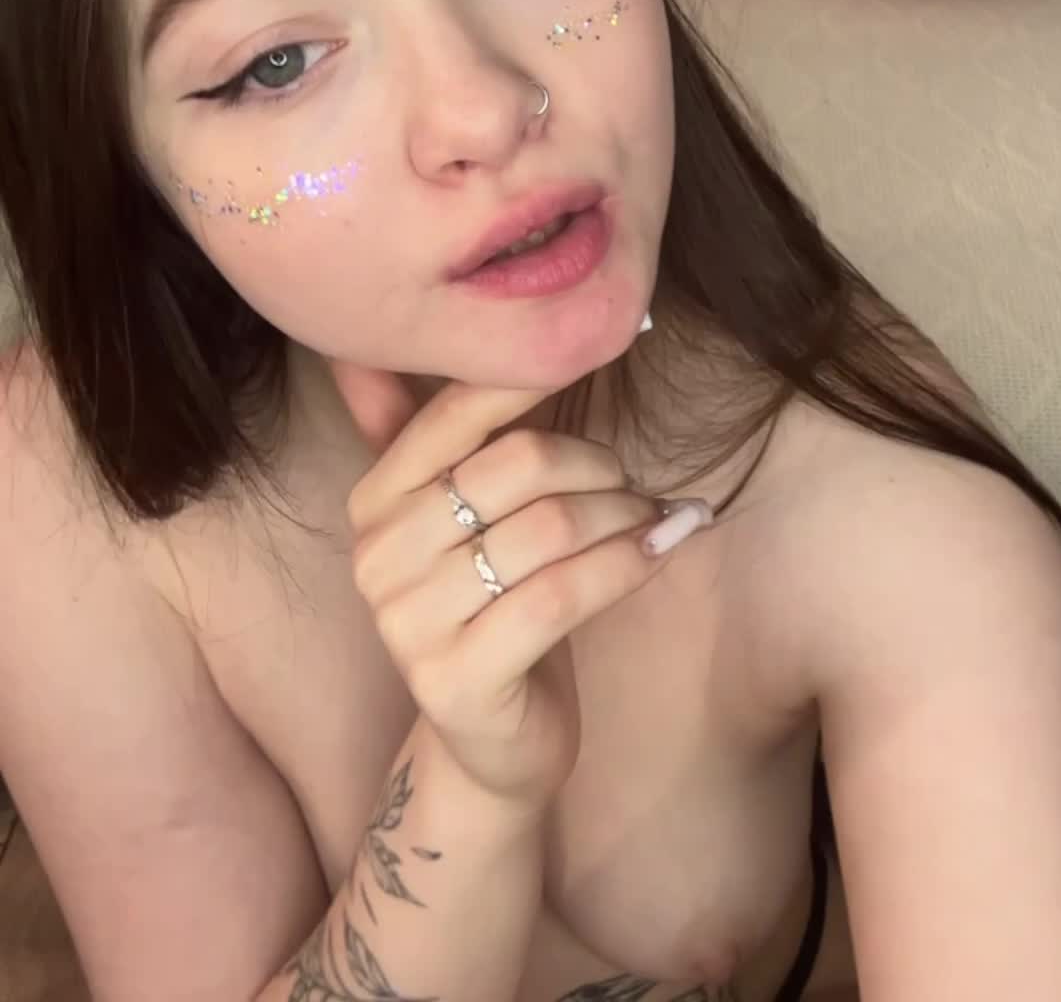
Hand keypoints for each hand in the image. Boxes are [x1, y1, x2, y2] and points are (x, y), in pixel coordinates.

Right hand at [335, 371, 707, 810]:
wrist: (490, 746)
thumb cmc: (490, 608)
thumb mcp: (454, 516)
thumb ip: (416, 431)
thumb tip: (368, 344)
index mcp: (375, 500)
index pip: (458, 412)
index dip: (531, 378)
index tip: (598, 356)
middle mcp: (378, 556)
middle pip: (517, 466)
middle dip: (595, 465)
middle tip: (632, 481)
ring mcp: (409, 623)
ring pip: (548, 530)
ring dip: (623, 515)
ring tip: (654, 518)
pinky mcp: (457, 680)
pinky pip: (563, 596)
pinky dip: (628, 563)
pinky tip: (662, 548)